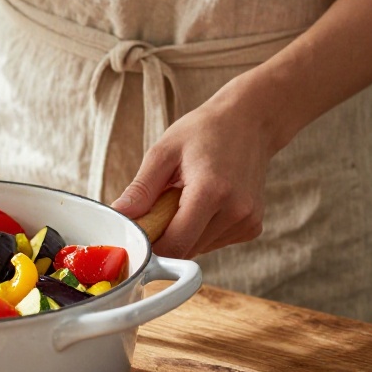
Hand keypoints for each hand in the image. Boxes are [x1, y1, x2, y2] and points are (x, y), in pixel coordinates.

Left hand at [110, 89, 280, 257]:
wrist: (249, 122)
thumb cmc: (205, 131)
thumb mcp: (164, 152)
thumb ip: (141, 189)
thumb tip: (119, 216)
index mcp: (211, 192)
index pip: (175, 244)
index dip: (151, 245)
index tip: (139, 231)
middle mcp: (235, 211)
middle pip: (186, 250)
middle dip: (165, 236)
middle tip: (161, 205)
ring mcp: (247, 221)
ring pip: (199, 249)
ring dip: (184, 233)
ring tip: (185, 198)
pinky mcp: (252, 226)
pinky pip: (214, 242)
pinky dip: (201, 230)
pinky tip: (204, 203)